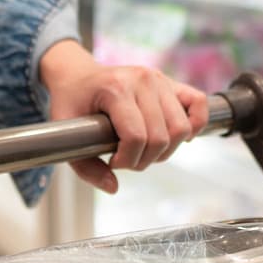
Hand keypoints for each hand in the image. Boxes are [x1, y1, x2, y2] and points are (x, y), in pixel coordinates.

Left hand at [40, 41, 207, 192]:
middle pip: (160, 137)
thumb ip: (86, 167)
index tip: (113, 162)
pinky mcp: (171, 82)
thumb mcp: (64, 133)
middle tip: (128, 159)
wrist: (78, 75)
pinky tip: (176, 137)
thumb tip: (113, 187)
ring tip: (146, 150)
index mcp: (115, 89)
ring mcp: (159, 79)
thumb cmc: (71, 102)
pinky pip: (198, 104)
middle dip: (144, 160)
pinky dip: (194, 125)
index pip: (136, 137)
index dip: (127, 160)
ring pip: (181, 128)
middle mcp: (142, 81)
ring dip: (166, 150)